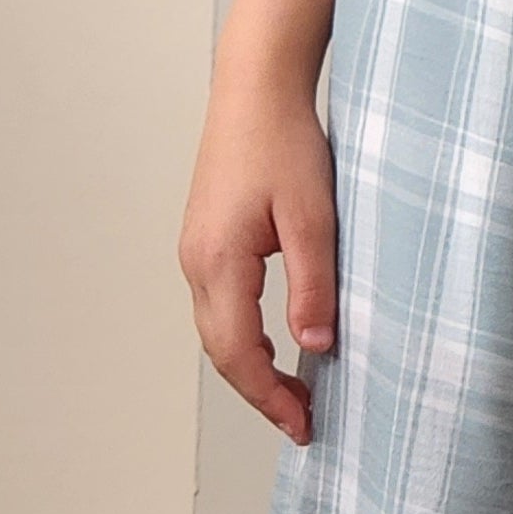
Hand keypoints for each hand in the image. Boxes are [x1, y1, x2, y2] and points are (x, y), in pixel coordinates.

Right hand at [179, 64, 339, 441]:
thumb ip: (313, 287)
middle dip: (259, 393)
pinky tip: (275, 343)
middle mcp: (196, 262)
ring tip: (293, 393)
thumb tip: (316, 347)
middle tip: (303, 421)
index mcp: (219, 262)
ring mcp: (196, 251)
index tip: (304, 425)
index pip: (238, 353)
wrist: (256, 88)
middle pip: (220, 351)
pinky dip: (243, 337)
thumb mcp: (313, 218)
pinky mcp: (206, 239)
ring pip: (216, 331)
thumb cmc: (284, 142)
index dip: (269, 397)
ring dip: (250, 366)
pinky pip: (218, 305)